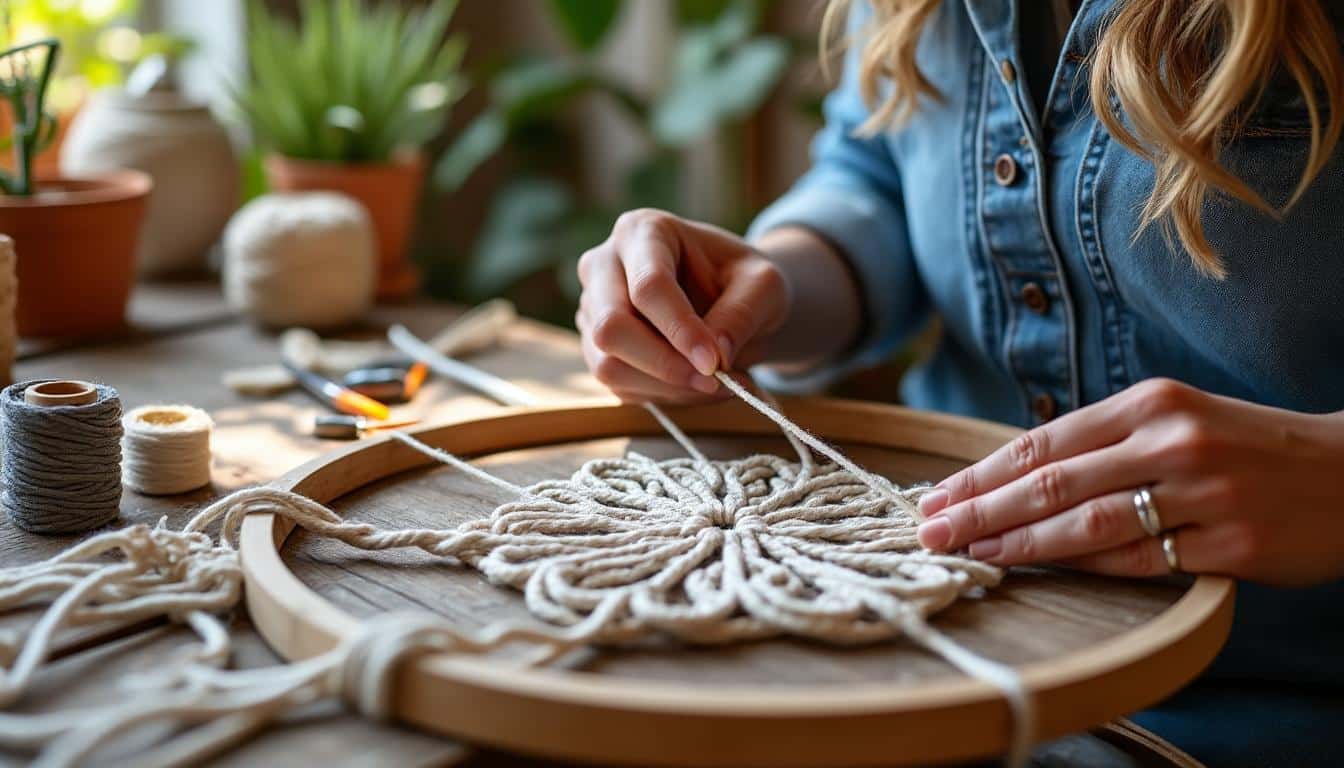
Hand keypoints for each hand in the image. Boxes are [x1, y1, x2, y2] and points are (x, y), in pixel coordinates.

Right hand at [575, 209, 789, 402]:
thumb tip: (716, 357)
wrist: (728, 295)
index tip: (716, 363)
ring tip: (718, 385)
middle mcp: (603, 266)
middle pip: (611, 328)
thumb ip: (742, 314)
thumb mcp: (763, 285)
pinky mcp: (595, 348)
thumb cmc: (742, 279)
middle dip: (665, 365)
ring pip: (609, 365)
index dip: (680, 330)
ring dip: (667, 388)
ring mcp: (592, 309)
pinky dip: (664, 396)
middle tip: (716, 382)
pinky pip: (619, 386)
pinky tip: (697, 385)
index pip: (649, 287)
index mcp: (642, 232)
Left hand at [915, 378, 1343, 586]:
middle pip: (1051, 482)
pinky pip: (1141, 560)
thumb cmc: (1245, 445)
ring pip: (1088, 523)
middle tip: (930, 531)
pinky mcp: (1231, 543)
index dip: (982, 474)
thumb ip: (1103, 443)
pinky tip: (1041, 572)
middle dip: (981, 510)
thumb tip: (1013, 476)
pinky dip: (1086, 568)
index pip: (1043, 442)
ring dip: (1019, 543)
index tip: (936, 497)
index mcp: (1150, 403)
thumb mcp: (1175, 420)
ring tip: (971, 554)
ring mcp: (1203, 492)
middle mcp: (1171, 441)